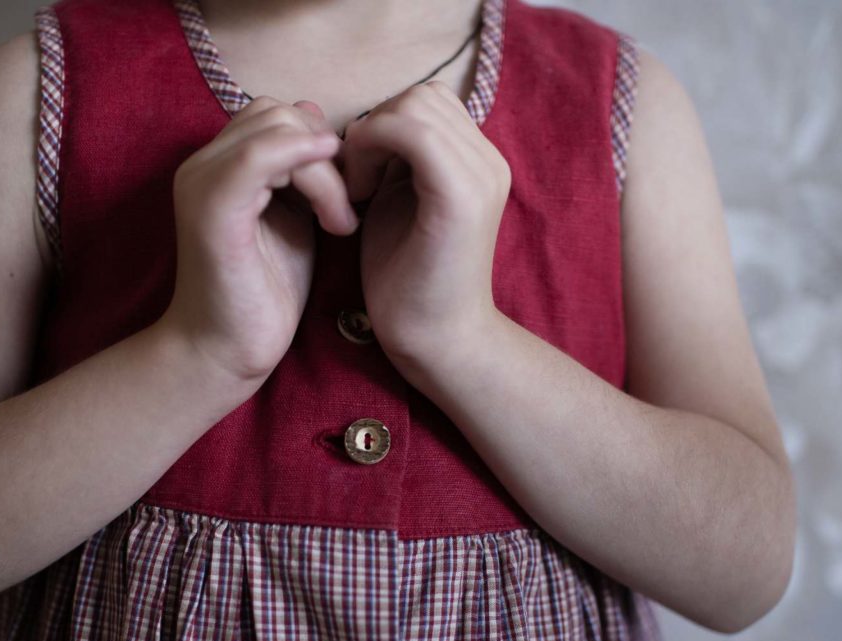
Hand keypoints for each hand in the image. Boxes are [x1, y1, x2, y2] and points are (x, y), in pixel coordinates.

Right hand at [163, 96, 359, 380]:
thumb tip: (322, 132)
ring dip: (324, 172)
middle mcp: (203, 165)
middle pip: (278, 113)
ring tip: (339, 224)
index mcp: (221, 166)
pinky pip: (259, 156)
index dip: (319, 144)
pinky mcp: (212, 208)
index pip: (277, 116)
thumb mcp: (294, 220)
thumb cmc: (263, 294)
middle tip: (346, 212)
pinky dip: (306, 165)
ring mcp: (203, 183)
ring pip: (276, 129)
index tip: (349, 194)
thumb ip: (304, 176)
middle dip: (325, 155)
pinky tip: (334, 207)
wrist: (226, 352)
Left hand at [338, 80, 509, 368]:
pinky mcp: (461, 195)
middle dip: (374, 129)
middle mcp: (489, 162)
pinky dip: (370, 149)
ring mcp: (481, 175)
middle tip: (353, 183)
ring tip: (356, 191)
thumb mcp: (397, 205)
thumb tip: (364, 124)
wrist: (437, 343)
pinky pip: (411, 132)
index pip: (427, 103)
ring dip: (369, 139)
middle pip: (421, 96)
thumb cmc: (408, 282)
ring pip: (415, 105)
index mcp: (477, 164)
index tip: (357, 176)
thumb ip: (393, 162)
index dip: (382, 126)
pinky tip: (358, 194)